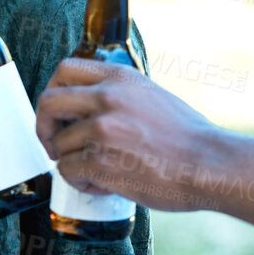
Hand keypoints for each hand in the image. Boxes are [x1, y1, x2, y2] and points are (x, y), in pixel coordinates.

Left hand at [35, 59, 221, 211]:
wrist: (209, 164)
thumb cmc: (187, 138)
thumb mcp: (151, 95)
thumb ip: (119, 94)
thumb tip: (87, 106)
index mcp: (120, 78)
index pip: (65, 69)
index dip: (53, 92)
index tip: (59, 113)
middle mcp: (107, 98)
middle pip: (48, 103)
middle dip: (44, 128)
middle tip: (56, 145)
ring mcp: (103, 130)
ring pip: (59, 147)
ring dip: (72, 163)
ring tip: (98, 172)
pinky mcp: (101, 162)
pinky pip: (68, 172)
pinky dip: (81, 183)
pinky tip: (104, 184)